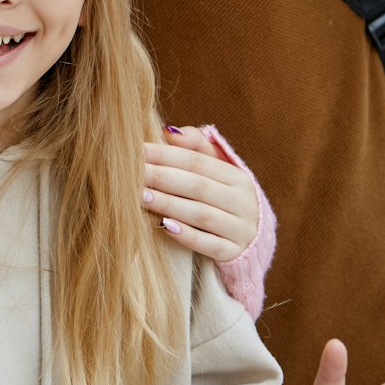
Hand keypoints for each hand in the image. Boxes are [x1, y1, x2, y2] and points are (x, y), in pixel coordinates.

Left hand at [143, 126, 258, 262]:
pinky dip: (187, 236)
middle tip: (133, 174)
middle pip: (198, 186)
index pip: (197, 162)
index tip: (137, 151)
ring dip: (169, 205)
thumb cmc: (222, 197)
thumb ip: (196, 146)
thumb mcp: (218, 170)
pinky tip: (164, 226)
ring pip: (202, 215)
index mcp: (237, 177)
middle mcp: (243, 202)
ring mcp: (241, 229)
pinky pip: (210, 245)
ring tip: (141, 197)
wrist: (252, 240)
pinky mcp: (234, 253)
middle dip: (162, 178)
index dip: (166, 155)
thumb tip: (168, 132)